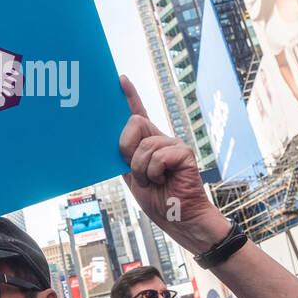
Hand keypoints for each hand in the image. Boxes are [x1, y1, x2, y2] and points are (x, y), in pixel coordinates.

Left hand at [118, 75, 229, 254]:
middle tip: (139, 173)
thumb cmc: (158, 200)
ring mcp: (174, 144)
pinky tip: (166, 181)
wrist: (178, 219)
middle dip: (127, 149)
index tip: (120, 79)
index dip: (130, 96)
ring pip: (143, 145)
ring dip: (142, 171)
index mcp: (148, 143)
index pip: (139, 114)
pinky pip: (157, 156)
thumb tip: (114, 139)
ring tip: (155, 182)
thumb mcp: (133, 176)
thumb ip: (125, 157)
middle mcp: (161, 139)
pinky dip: (155, 173)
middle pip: (133, 123)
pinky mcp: (184, 152)